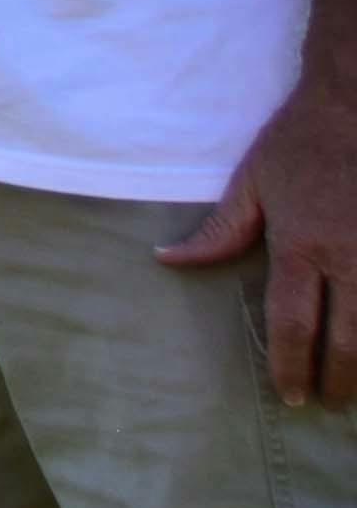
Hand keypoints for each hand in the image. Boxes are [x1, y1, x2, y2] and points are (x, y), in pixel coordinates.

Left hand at [160, 73, 356, 404]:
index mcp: (302, 245)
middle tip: (325, 403)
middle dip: (336, 380)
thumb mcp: (252, 182)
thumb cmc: (299, 142)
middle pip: (348, 341)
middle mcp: (350, 259)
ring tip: (353, 390)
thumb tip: (169, 259)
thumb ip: (220, 231)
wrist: (354, 104)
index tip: (289, 393)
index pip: (294, 323)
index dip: (291, 364)